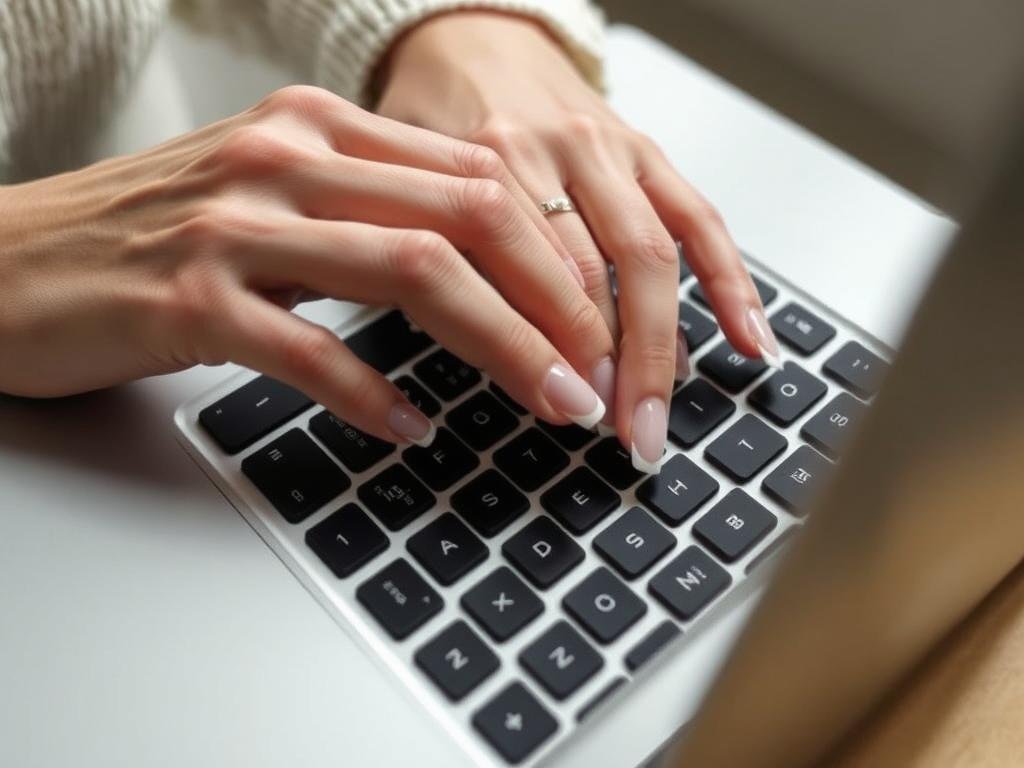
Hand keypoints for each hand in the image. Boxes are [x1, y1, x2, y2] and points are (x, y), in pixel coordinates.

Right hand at [0, 86, 615, 443]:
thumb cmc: (150, 237)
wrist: (9, 261)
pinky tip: (412, 430)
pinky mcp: (188, 299)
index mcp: (319, 128)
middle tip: (597, 373)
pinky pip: (309, 349)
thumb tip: (484, 269)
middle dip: (554, 303)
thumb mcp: (274, 199)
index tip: (597, 324)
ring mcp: (236, 224)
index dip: (555, 257)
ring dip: (501, 347)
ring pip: (413, 274)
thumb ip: (369, 213)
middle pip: (468, 217)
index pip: (477, 180)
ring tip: (549, 403)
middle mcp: (286, 158)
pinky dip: (373, 395)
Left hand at [378, 12, 781, 469]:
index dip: (555, 351)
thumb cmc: (431, 121)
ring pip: (649, 254)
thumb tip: (499, 364)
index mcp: (482, 162)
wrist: (467, 41)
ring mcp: (606, 149)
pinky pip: (698, 217)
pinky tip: (749, 339)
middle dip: (616, 364)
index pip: (530, 276)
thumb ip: (446, 260)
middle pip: (595, 273)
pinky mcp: (645, 148)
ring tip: (661, 412)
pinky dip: (730, 282)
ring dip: (661, 345)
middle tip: (625, 434)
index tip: (569, 410)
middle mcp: (550, 151)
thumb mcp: (410, 187)